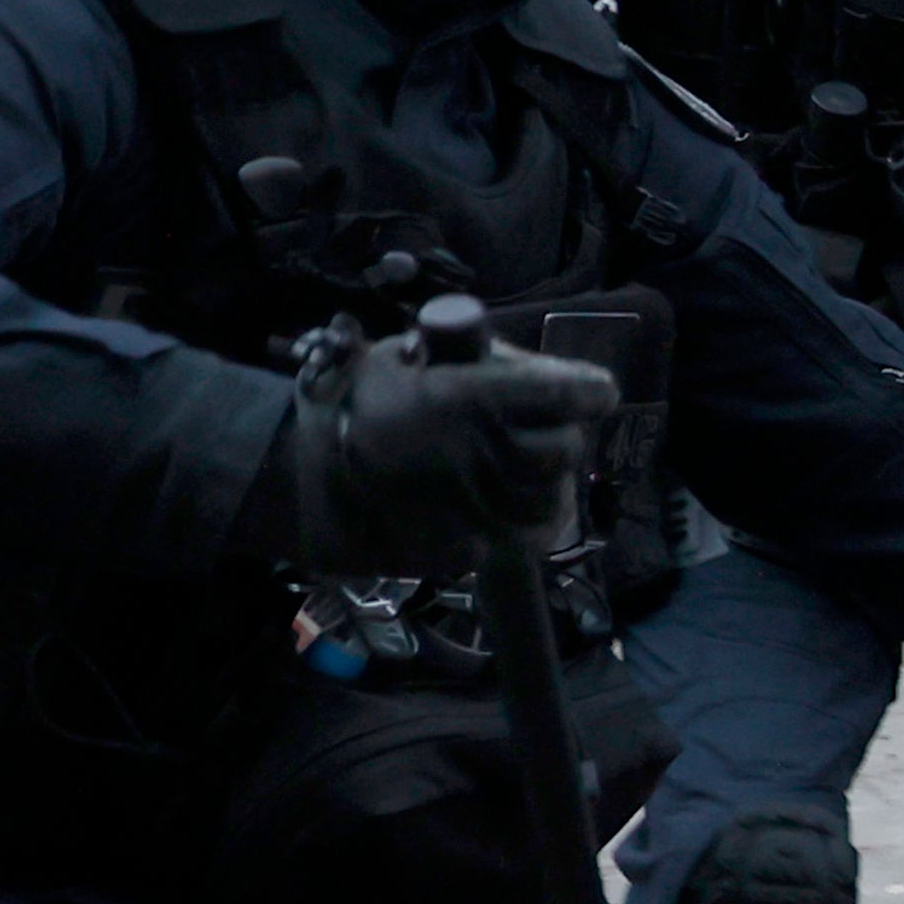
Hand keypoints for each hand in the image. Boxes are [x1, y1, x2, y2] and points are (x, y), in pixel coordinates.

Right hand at [277, 320, 617, 576]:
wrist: (307, 475)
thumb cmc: (356, 404)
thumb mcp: (405, 358)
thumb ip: (473, 359)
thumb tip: (533, 367)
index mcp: (471, 398)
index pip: (570, 393)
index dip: (590, 390)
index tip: (596, 390)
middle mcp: (482, 453)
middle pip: (566, 449)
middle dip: (562, 437)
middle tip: (546, 429)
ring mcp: (478, 506)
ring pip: (552, 497)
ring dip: (547, 481)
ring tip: (522, 467)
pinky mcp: (470, 545)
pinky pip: (526, 535)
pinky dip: (527, 520)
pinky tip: (508, 501)